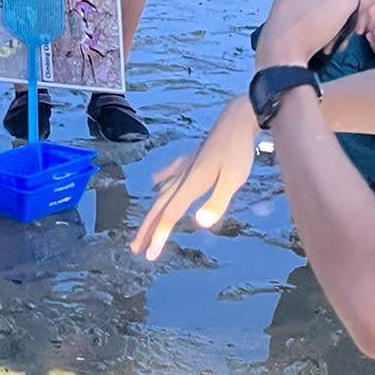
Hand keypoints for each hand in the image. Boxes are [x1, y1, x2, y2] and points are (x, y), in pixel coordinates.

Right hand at [131, 108, 256, 261]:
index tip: (149, 256)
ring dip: (152, 211)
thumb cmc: (238, 151)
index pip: (170, 214)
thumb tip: (199, 224)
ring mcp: (187, 166)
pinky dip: (162, 178)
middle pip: (161, 206)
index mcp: (191, 184)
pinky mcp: (194, 158)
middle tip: (135, 248)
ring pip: (163, 192)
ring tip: (144, 226)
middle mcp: (184, 176)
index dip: (159, 236)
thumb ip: (217, 202)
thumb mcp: (233, 179)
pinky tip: (155, 181)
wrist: (238, 119)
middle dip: (148, 228)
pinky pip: (172, 172)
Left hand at [256, 0, 358, 71]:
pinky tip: (324, 45)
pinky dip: (320, 34)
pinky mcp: (285, 22)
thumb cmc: (304, 29)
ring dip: (332, 28)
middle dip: (340, 17)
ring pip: (320, 13)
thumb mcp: (341, 8)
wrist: (282, 58)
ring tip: (333, 41)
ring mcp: (285, 5)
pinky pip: (310, 23)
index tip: (353, 7)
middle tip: (344, 28)